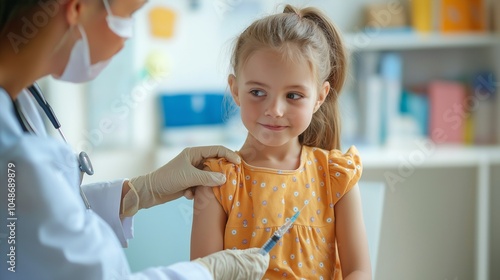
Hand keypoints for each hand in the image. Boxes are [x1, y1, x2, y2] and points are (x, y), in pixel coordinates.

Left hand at [121, 146, 239, 216]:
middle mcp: (195, 160)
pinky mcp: (190, 182)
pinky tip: (188, 195)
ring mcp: (193, 171)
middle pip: (215, 163)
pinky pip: (202, 186)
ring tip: (202, 191)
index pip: (217, 149)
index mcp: (194, 152)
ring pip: (209, 177)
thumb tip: (225, 178)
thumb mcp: (189, 177)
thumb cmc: (167, 179)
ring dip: (207, 185)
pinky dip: (198, 192)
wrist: (150, 192)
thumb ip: (208, 177)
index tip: (238, 164)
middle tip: (228, 181)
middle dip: (220, 173)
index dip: (229, 155)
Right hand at [194, 248, 268, 279]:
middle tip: (247, 258)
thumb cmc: (225, 260)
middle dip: (257, 262)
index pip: (265, 257)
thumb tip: (257, 252)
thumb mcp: (238, 253)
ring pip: (256, 273)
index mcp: (257, 263)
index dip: (261, 253)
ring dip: (252, 269)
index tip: (256, 252)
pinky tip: (238, 272)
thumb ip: (250, 253)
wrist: (213, 273)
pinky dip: (247, 275)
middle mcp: (257, 274)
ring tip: (240, 266)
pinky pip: (250, 278)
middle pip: (262, 266)